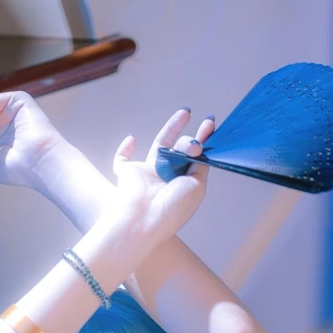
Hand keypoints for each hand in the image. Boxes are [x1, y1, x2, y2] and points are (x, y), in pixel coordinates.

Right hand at [108, 108, 215, 243]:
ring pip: (159, 145)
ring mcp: (147, 175)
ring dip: (172, 127)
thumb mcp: (198, 186)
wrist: (145, 218)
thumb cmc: (173, 208)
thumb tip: (201, 148)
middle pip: (179, 149)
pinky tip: (132, 139)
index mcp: (182, 185)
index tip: (210, 124)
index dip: (203, 140)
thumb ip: (201, 166)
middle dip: (190, 139)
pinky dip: (125, 149)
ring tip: (185, 113)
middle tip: (194, 142)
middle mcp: (166, 178)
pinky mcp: (127, 173)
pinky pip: (122, 159)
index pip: (194, 159)